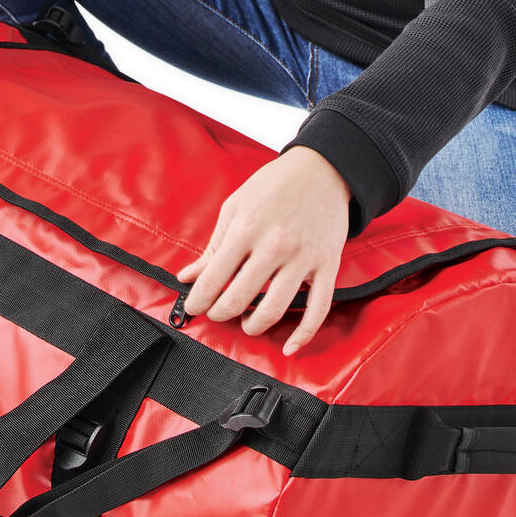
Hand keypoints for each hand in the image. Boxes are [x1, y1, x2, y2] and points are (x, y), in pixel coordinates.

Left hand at [175, 145, 351, 355]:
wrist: (323, 169)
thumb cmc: (274, 185)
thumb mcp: (235, 207)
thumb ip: (213, 247)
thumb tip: (187, 277)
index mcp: (246, 229)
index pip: (214, 279)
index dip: (198, 300)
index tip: (194, 306)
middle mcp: (274, 246)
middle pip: (239, 300)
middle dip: (221, 313)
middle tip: (217, 312)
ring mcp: (303, 258)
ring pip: (274, 310)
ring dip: (253, 326)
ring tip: (246, 322)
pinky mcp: (327, 266)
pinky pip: (318, 310)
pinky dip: (303, 335)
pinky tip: (289, 347)